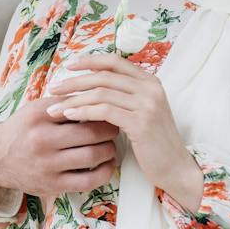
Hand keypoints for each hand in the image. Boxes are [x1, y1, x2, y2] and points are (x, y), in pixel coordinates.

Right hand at [0, 97, 118, 196]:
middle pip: (90, 133)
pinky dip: (104, 172)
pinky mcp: (52, 185)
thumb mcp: (35, 109)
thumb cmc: (21, 130)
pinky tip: (106, 165)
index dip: (100, 108)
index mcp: (39, 116)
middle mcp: (42, 140)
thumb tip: (96, 98)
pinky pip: (88, 181)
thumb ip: (62, 103)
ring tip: (109, 146)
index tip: (108, 109)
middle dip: (110, 130)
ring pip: (93, 156)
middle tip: (115, 127)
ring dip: (109, 150)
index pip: (80, 108)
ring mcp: (47, 165)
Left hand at [46, 53, 201, 210]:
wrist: (176, 167)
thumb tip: (87, 86)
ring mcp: (147, 104)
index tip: (68, 66)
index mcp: (149, 81)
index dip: (89, 61)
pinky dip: (84, 111)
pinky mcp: (141, 122)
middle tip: (53, 89)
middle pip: (103, 76)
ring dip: (73, 100)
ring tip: (54, 109)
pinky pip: (105, 111)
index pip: (114, 62)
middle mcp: (150, 88)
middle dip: (74, 81)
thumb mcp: (140, 112)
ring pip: (101, 93)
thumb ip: (122, 96)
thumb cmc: (152, 142)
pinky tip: (70, 116)